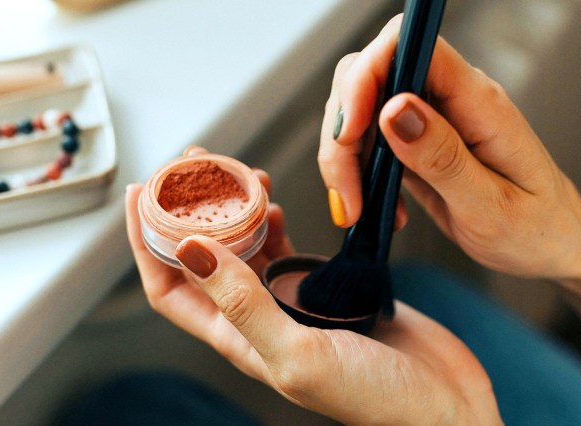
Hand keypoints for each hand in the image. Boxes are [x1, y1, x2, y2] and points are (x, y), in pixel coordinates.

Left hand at [125, 152, 500, 424]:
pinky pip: (282, 247)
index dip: (147, 242)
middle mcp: (255, 319)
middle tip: (191, 163)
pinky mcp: (319, 287)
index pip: (170, 287)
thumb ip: (242, 304)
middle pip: (201, 258)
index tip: (142, 193)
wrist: (439, 402)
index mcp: (237, 339)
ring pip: (242, 247)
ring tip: (233, 172)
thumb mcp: (298, 353)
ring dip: (230, 211)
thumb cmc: (374, 397)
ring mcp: (287, 301)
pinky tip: (273, 203)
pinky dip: (272, 220)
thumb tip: (190, 250)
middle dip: (187, 211)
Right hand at [319, 15, 580, 278]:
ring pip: (360, 108)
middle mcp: (451, 100)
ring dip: (344, 157)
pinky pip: (368, 139)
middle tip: (347, 191)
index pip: (410, 47)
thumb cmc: (534, 228)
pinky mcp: (416, 141)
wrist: (549, 245)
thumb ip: (442, 156)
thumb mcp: (490, 205)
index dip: (367, 76)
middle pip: (371, 75)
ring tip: (358, 206)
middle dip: (343, 130)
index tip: (350, 133)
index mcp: (478, 102)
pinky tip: (374, 204)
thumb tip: (394, 109)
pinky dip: (355, 171)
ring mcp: (430, 119)